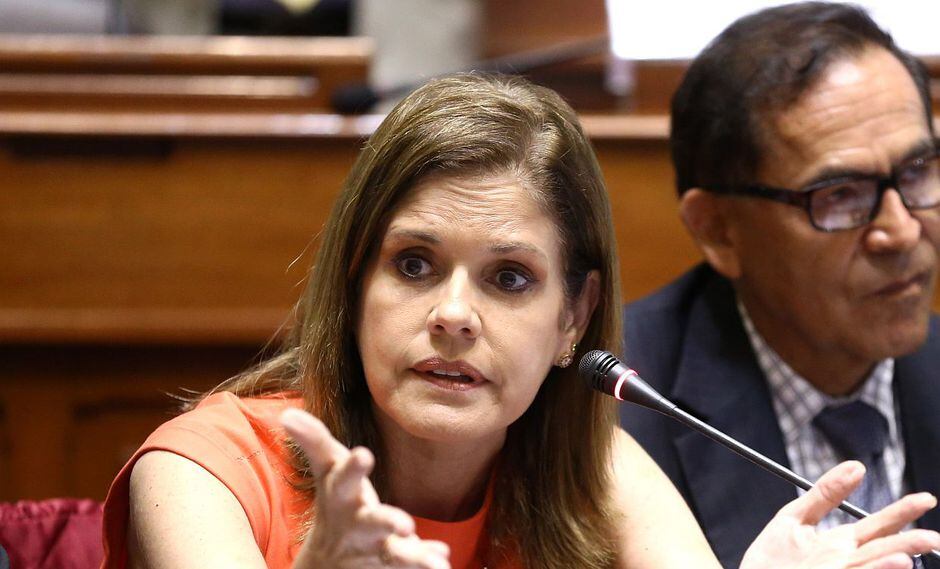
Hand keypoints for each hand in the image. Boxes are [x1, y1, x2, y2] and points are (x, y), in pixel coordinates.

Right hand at [280, 408, 450, 568]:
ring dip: (411, 554)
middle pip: (370, 523)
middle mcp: (357, 524)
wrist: (326, 562)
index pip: (342, 479)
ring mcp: (374, 547)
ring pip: (392, 552)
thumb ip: (313, 440)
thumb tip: (287, 413)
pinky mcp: (391, 561)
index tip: (363, 454)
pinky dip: (426, 562)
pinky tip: (442, 561)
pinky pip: (408, 564)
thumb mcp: (326, 469)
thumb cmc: (335, 500)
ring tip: (433, 558)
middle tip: (405, 524)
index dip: (352, 468)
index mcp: (341, 495)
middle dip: (386, 522)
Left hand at [741, 461, 939, 568]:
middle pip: (882, 551)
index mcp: (841, 543)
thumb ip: (824, 494)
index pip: (879, 525)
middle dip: (908, 545)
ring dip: (886, 565)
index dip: (902, 512)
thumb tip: (856, 467)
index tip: (926, 499)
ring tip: (904, 559)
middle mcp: (845, 562)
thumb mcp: (795, 517)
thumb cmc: (773, 557)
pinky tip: (879, 566)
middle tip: (932, 538)